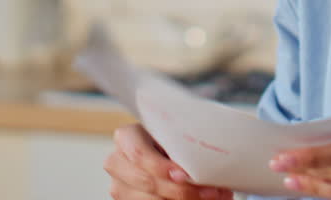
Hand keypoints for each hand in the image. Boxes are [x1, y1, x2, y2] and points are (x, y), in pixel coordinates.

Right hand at [105, 124, 234, 199]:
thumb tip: (205, 164)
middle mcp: (117, 162)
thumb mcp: (174, 136)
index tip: (184, 175)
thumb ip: (182, 146)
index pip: (138, 153)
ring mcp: (120, 186)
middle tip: (210, 191)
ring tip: (212, 196)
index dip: (160, 167)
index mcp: (126, 137)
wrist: (164, 153)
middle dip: (180, 190)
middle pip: (146, 181)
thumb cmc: (172, 141)